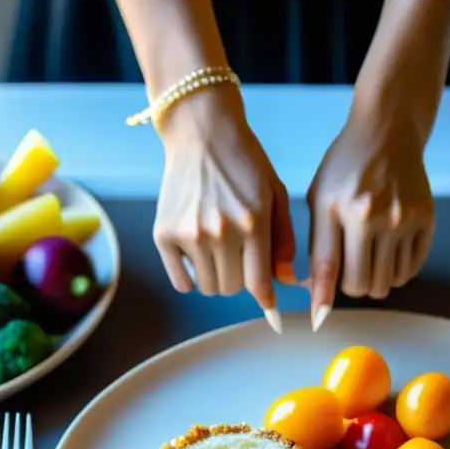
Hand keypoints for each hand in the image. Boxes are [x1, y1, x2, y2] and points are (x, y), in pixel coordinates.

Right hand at [153, 90, 295, 316]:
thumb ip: (283, 239)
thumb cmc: (244, 161)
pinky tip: (197, 256)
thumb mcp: (275, 194)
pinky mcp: (163, 234)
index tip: (272, 316)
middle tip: (239, 256)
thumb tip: (286, 282)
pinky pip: (180, 281)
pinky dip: (190, 277)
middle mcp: (221, 232)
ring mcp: (189, 234)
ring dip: (216, 277)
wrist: (201, 132)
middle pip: (233, 288)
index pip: (260, 282)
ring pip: (208, 286)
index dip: (267, 303)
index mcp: (253, 223)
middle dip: (241, 279)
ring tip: (218, 250)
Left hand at [306, 105, 434, 328]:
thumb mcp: (320, 199)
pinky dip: (397, 273)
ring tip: (369, 260)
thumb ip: (317, 246)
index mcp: (339, 208)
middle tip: (349, 272)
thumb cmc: (346, 166)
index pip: (328, 267)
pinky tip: (388, 254)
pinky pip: (411, 270)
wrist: (388, 133)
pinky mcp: (426, 220)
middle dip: (351, 287)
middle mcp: (373, 215)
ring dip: (375, 281)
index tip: (317, 320)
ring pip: (387, 283)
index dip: (321, 299)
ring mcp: (403, 219)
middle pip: (360, 284)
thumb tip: (317, 295)